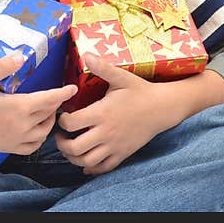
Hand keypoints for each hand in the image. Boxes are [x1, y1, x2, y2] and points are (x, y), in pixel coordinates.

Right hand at [0, 53, 77, 154]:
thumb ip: (2, 66)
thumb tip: (21, 56)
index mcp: (19, 106)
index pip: (49, 99)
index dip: (63, 92)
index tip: (73, 88)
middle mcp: (22, 125)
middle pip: (49, 114)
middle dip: (56, 104)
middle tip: (57, 95)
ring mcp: (17, 138)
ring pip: (44, 131)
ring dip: (49, 120)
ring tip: (48, 110)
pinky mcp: (10, 148)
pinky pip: (33, 146)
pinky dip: (40, 138)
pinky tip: (38, 130)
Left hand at [55, 54, 163, 175]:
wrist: (162, 108)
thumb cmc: (140, 91)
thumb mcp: (121, 77)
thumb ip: (102, 68)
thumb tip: (85, 54)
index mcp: (102, 113)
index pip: (71, 124)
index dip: (61, 121)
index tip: (63, 115)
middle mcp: (106, 133)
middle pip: (75, 148)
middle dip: (62, 143)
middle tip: (60, 135)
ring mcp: (114, 146)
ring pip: (86, 161)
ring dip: (73, 157)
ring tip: (70, 147)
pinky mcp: (122, 154)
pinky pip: (103, 168)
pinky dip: (91, 168)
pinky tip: (85, 161)